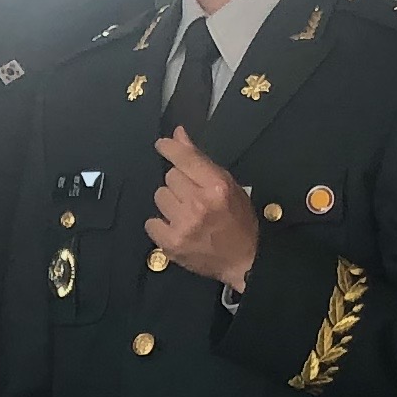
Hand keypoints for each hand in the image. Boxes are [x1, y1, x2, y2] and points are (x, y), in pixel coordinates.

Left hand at [146, 129, 260, 290]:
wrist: (245, 261)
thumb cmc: (239, 222)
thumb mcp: (228, 185)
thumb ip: (200, 160)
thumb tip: (178, 135)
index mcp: (217, 187)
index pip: (185, 158)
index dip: (170, 147)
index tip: (162, 145)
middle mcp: (199, 203)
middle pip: (170, 177)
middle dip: (179, 184)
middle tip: (193, 197)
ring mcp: (184, 224)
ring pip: (160, 196)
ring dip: (170, 203)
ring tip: (187, 214)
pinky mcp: (172, 243)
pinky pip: (151, 222)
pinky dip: (161, 224)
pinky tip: (177, 227)